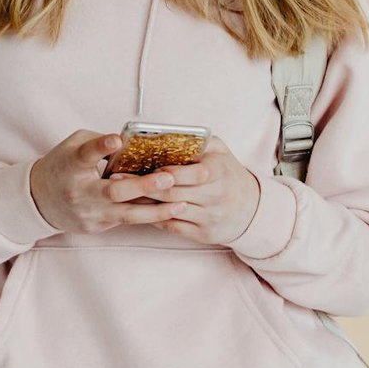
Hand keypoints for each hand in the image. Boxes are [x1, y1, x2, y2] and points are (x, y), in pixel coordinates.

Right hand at [28, 130, 185, 234]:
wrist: (38, 201)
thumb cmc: (62, 166)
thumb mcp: (73, 145)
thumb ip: (99, 142)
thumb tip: (130, 141)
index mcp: (72, 166)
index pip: (86, 154)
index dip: (101, 147)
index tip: (116, 140)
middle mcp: (81, 192)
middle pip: (113, 191)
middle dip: (143, 186)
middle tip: (168, 179)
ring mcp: (90, 213)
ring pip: (126, 214)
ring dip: (155, 210)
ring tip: (181, 204)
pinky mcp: (97, 226)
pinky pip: (126, 221)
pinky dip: (148, 215)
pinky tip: (169, 211)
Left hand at [116, 135, 260, 244]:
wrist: (250, 208)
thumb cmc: (228, 174)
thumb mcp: (221, 151)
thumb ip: (200, 141)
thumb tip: (173, 133)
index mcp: (220, 173)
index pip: (195, 174)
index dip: (171, 173)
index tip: (148, 168)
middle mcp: (215, 197)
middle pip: (175, 194)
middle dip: (145, 187)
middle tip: (118, 178)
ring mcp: (208, 217)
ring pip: (170, 212)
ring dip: (144, 204)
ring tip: (122, 194)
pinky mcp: (202, 234)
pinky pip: (173, 227)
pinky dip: (154, 219)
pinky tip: (138, 210)